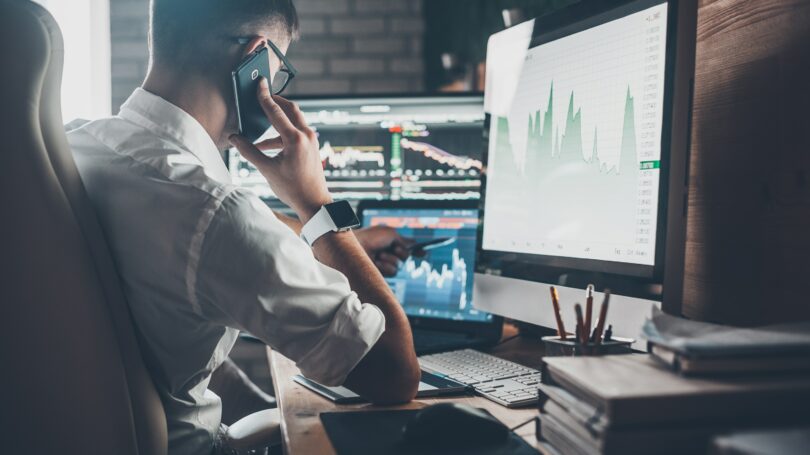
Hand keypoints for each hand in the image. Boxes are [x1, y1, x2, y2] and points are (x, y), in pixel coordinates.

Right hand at [229, 78, 330, 221]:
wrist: (314, 202)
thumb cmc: (292, 188)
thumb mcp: (267, 169)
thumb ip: (249, 151)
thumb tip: (234, 138)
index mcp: (295, 139)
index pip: (276, 111)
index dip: (264, 96)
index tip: (260, 83)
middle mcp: (306, 135)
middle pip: (290, 109)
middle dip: (275, 101)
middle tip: (262, 95)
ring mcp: (311, 140)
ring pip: (294, 120)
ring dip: (277, 120)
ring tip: (259, 124)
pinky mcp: (312, 146)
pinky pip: (296, 131)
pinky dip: (281, 134)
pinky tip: (266, 145)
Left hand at [355, 226, 414, 276]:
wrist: (357, 248)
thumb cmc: (371, 238)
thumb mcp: (391, 234)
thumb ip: (404, 241)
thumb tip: (415, 246)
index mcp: (390, 241)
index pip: (406, 246)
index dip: (416, 250)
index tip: (424, 253)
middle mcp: (388, 252)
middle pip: (406, 256)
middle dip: (402, 252)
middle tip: (394, 248)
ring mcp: (384, 263)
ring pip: (400, 265)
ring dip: (392, 259)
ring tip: (379, 255)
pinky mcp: (380, 273)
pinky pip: (393, 271)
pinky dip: (387, 266)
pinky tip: (377, 263)